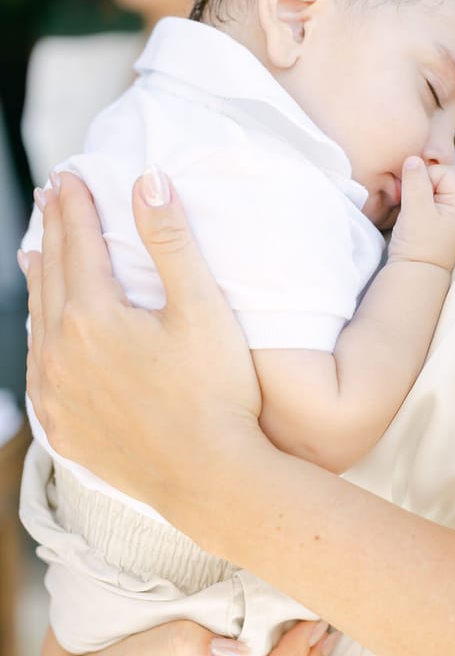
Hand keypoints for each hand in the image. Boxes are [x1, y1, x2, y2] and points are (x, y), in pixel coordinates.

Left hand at [20, 168, 264, 514]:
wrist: (208, 478)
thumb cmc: (216, 393)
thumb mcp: (202, 310)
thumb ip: (172, 243)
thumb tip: (149, 182)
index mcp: (93, 316)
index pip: (77, 243)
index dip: (75, 206)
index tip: (70, 176)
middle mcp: (59, 352)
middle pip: (51, 275)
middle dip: (53, 231)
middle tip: (51, 197)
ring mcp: (54, 393)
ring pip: (37, 322)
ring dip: (40, 280)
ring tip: (36, 252)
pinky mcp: (61, 426)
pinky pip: (38, 368)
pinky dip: (39, 336)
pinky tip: (44, 332)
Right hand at [388, 157, 454, 269]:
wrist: (413, 276)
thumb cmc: (417, 245)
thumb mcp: (415, 209)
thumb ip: (415, 181)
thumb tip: (413, 158)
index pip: (446, 172)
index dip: (426, 176)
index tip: (411, 193)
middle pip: (440, 179)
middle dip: (421, 184)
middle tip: (408, 200)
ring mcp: (451, 218)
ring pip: (433, 190)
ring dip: (417, 194)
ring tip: (408, 211)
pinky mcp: (439, 224)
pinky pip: (429, 202)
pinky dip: (417, 204)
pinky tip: (409, 216)